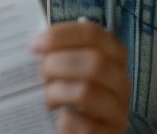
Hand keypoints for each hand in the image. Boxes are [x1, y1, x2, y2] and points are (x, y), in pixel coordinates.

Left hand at [29, 18, 130, 132]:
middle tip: (41, 73)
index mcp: (113, 56)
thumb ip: (61, 52)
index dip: (61, 35)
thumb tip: (35, 43)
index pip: (93, 34)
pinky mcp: (109, 133)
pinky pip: (85, 124)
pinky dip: (66, 120)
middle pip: (94, 61)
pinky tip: (61, 119)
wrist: (83, 129)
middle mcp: (121, 81)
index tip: (35, 44)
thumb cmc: (72, 92)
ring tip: (48, 97)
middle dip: (58, 63)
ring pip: (87, 91)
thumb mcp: (72, 68)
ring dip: (57, 92)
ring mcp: (118, 110)